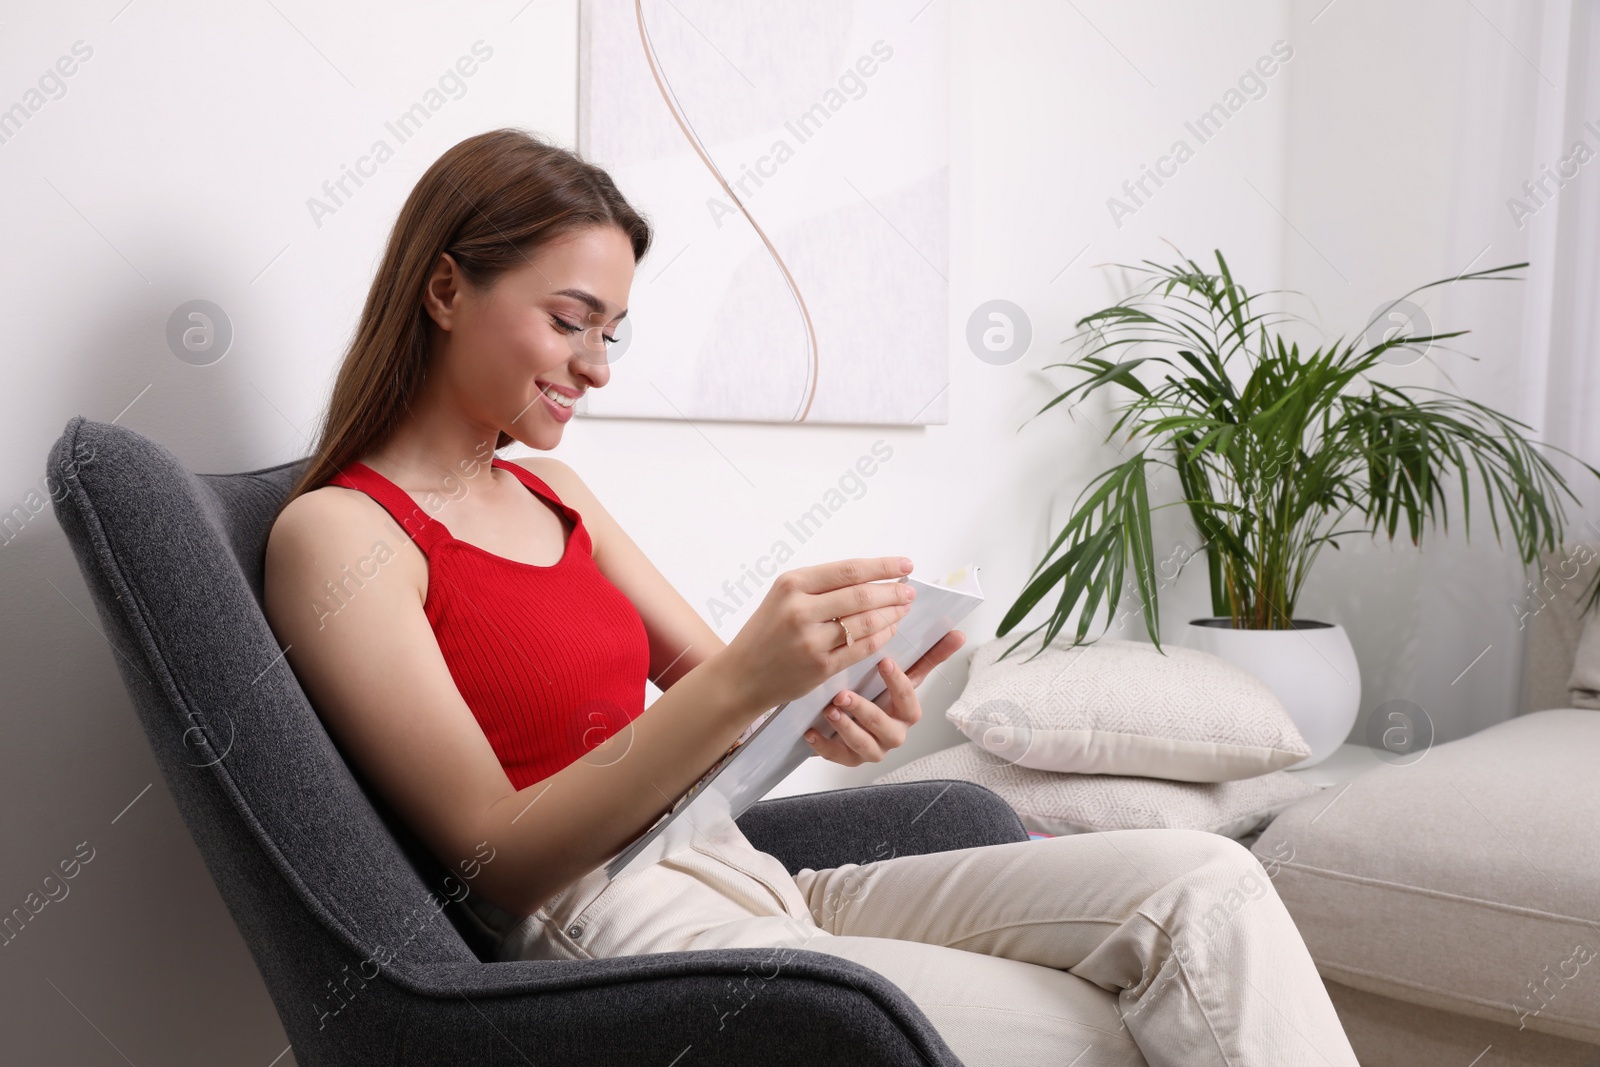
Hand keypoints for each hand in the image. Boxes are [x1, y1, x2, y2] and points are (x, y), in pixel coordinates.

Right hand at [719, 557, 917, 712]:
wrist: (742, 674)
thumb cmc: (766, 631)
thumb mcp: (783, 596)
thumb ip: (820, 585)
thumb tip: (870, 574)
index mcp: (792, 583)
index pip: (849, 570)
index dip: (883, 566)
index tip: (905, 565)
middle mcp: (800, 609)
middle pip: (862, 595)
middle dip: (893, 592)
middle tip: (909, 591)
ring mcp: (811, 640)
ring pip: (866, 622)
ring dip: (891, 614)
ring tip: (903, 609)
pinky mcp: (820, 666)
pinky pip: (862, 648)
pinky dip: (881, 637)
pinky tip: (890, 630)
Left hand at [802, 629, 967, 765]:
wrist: (851, 715)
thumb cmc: (879, 691)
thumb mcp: (902, 674)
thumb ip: (929, 656)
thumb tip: (959, 633)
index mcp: (906, 712)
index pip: (909, 702)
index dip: (899, 684)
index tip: (884, 662)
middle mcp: (892, 733)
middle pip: (886, 728)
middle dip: (866, 712)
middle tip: (844, 695)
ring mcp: (871, 749)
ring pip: (863, 746)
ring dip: (846, 729)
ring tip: (829, 710)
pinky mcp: (848, 758)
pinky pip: (837, 757)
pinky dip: (824, 746)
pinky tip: (811, 732)